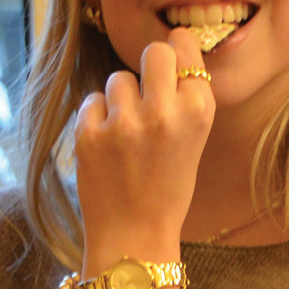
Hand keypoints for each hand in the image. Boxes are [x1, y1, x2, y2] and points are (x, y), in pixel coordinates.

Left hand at [72, 30, 215, 258]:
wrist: (134, 236)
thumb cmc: (168, 190)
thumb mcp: (195, 142)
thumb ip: (186, 100)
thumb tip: (173, 52)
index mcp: (199, 114)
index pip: (186, 52)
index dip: (178, 51)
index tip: (174, 58)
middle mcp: (164, 113)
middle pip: (154, 52)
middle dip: (151, 63)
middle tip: (148, 87)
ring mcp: (124, 123)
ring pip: (119, 79)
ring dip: (122, 97)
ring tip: (127, 130)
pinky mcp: (89, 133)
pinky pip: (93, 101)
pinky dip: (98, 117)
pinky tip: (108, 144)